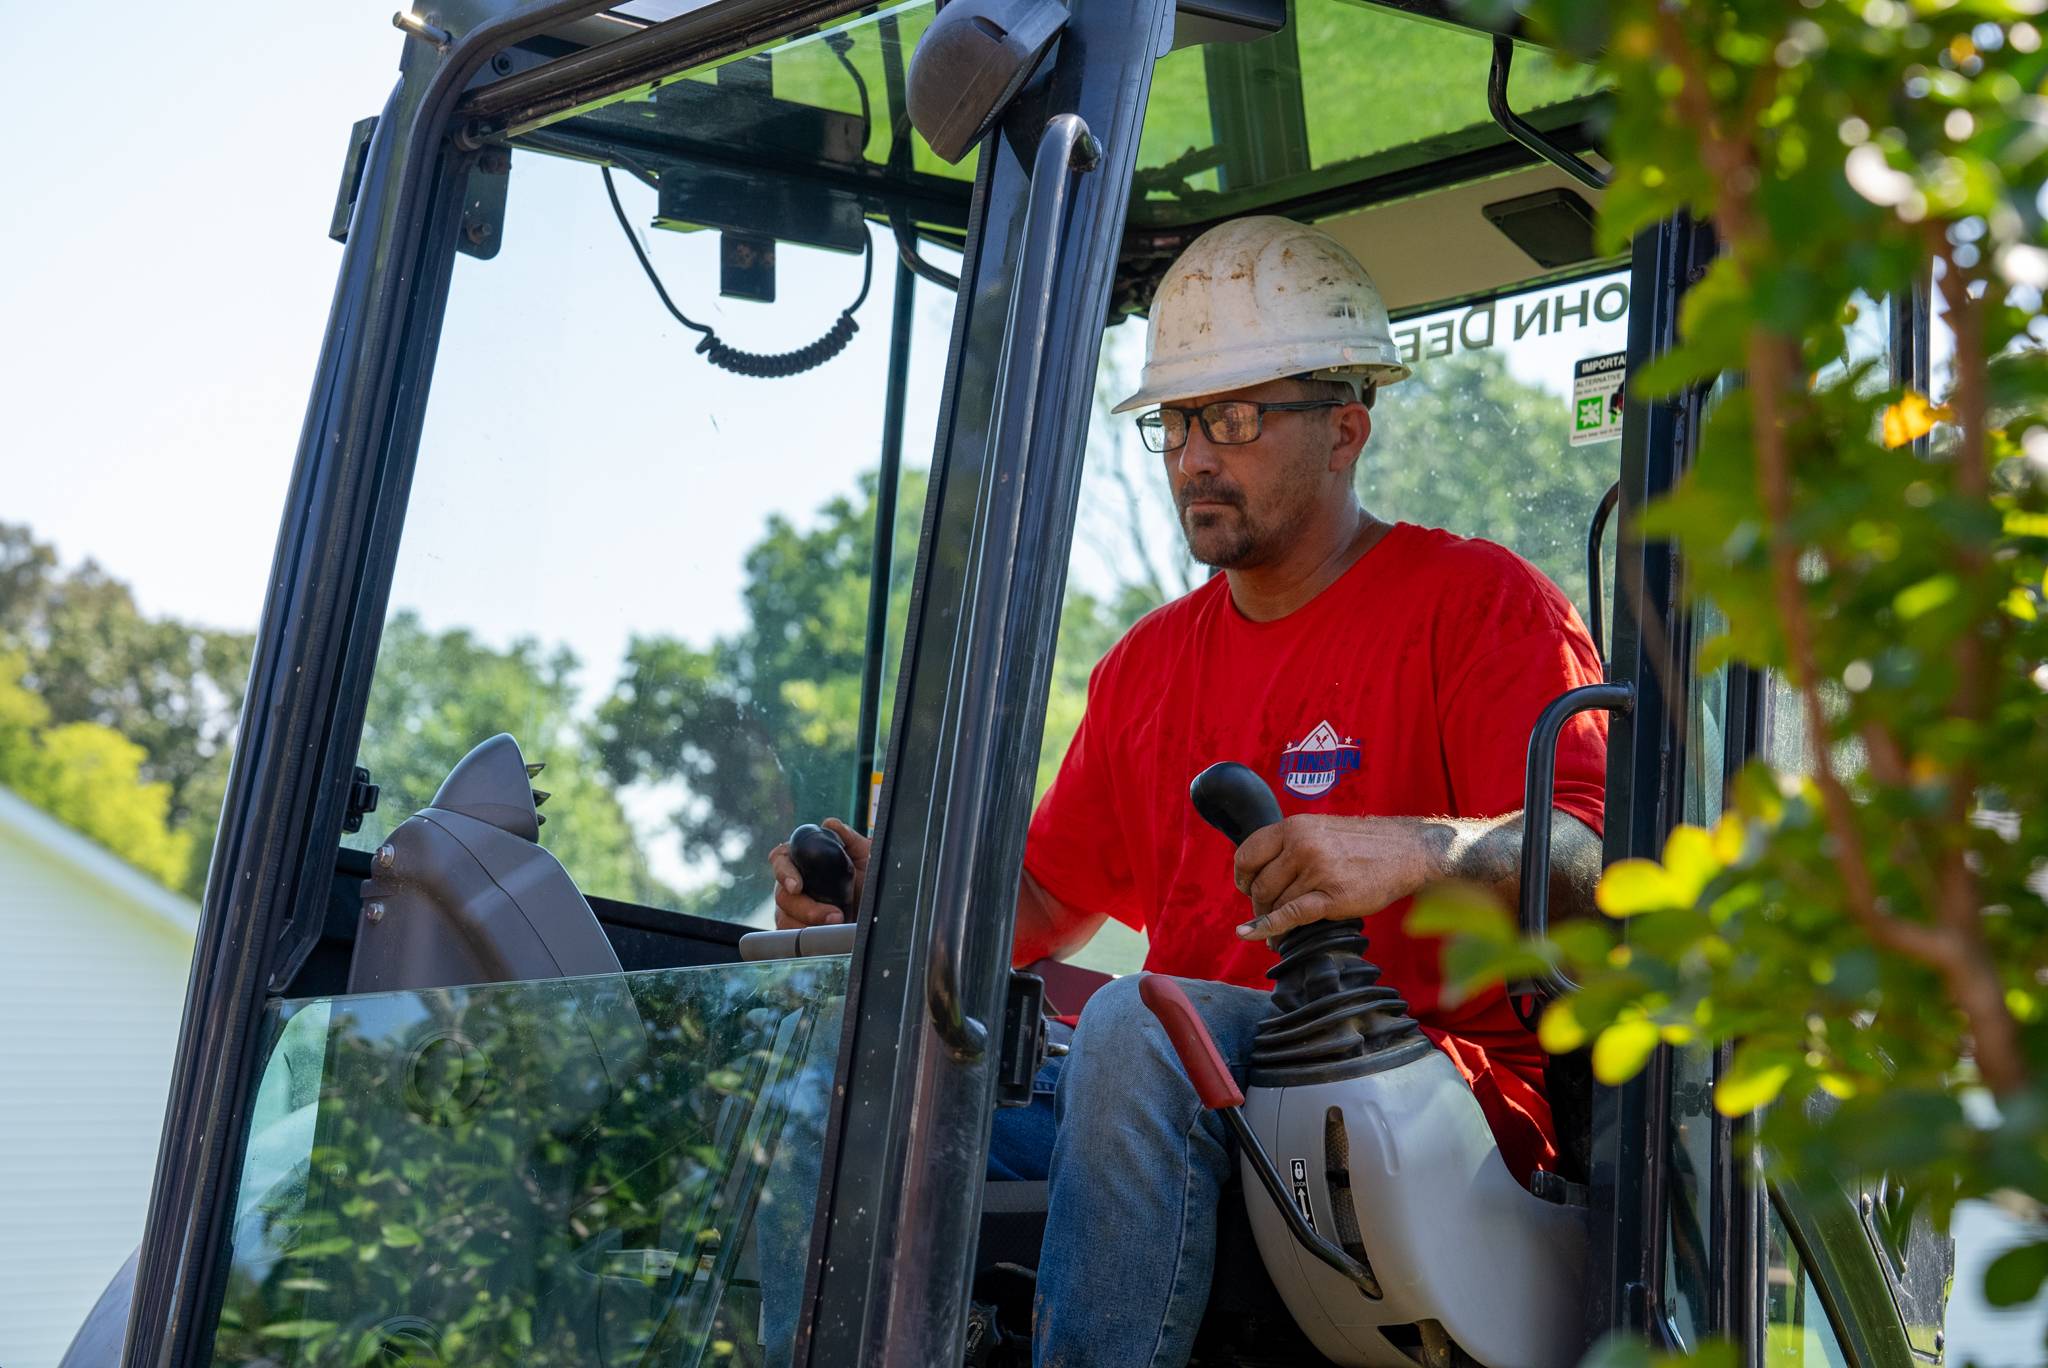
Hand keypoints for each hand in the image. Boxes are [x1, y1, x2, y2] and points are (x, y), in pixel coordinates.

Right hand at [768, 818, 870, 928]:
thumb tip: (830, 824)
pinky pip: (789, 937)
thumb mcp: (865, 856)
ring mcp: (792, 908)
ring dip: (809, 925)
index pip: (780, 859)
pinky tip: (823, 939)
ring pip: (784, 918)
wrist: (877, 909)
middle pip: (782, 895)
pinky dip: (805, 939)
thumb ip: (849, 838)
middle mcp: (793, 882)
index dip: (784, 872)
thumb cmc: (867, 879)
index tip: (796, 886)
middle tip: (833, 915)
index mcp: (803, 859)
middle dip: (806, 908)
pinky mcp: (796, 929)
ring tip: (836, 926)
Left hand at [1231, 815, 1433, 941]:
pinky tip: (1259, 937)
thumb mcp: (1319, 830)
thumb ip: (1290, 845)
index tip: (1246, 888)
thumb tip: (1258, 874)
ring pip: (1277, 903)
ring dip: (1272, 922)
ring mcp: (1317, 871)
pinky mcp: (1333, 897)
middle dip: (1260, 905)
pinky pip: (1291, 916)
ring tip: (1277, 933)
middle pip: (1260, 885)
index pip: (1247, 855)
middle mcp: (1302, 846)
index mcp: (1294, 827)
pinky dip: (1269, 929)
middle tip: (1268, 914)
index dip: (1242, 877)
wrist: (1407, 851)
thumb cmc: (1363, 844)